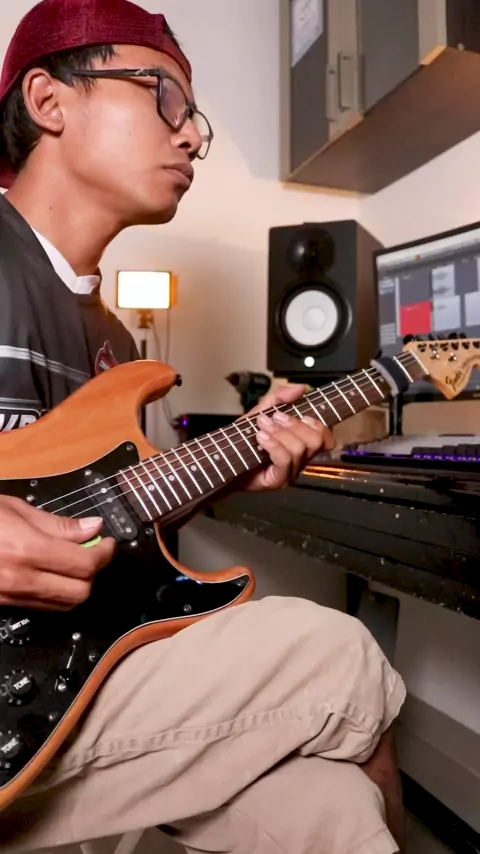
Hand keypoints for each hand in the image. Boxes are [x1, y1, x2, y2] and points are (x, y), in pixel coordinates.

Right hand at [0, 496, 114, 609]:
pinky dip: (57, 593)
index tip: (107, 543)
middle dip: (93, 572)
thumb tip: (92, 527)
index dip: (104, 553)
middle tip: (93, 552)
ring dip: (76, 585)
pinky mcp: (5, 604)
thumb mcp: (16, 510)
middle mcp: (21, 579)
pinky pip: (43, 606)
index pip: (84, 564)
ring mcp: (12, 596)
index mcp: (27, 549)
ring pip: (63, 605)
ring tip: (74, 562)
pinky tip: (54, 574)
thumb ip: (58, 524)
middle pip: (79, 592)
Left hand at [244, 383, 334, 491]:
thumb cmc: (243, 438)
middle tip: (275, 418)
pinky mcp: (278, 480)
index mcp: (301, 442)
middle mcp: (300, 459)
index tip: (300, 414)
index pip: (326, 437)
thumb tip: (301, 387)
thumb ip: (279, 398)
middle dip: (295, 424)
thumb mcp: (261, 411)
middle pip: (317, 441)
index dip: (318, 423)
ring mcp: (291, 471)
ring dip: (279, 433)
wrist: (222, 459)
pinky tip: (260, 438)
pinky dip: (273, 444)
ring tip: (261, 427)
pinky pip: (285, 460)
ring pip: (300, 449)